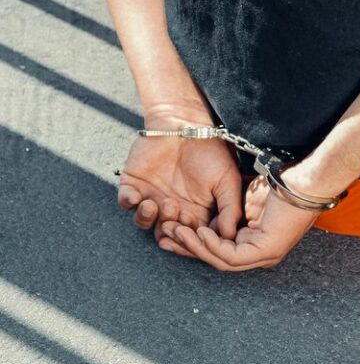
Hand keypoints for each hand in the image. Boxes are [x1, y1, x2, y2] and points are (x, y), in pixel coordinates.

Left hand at [117, 107, 242, 249]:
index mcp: (196, 212)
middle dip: (170, 231)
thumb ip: (230, 208)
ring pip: (143, 222)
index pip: (190, 237)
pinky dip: (130, 204)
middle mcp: (173, 208)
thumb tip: (229, 236)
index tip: (194, 236)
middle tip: (176, 219)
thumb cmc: (212, 150)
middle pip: (166, 234)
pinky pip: (125, 202)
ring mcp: (152, 197)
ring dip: (149, 220)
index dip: (191, 241)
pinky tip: (140, 198)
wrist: (189, 122)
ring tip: (160, 204)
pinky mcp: (133, 185)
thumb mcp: (228, 181)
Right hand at [165, 171, 319, 271]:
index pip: (217, 251)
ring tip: (175, 231)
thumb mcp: (244, 198)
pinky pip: (231, 255)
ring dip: (195, 246)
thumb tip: (205, 213)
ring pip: (220, 260)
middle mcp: (258, 255)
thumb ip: (227, 211)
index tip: (172, 229)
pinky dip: (212, 245)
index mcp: (254, 245)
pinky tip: (199, 231)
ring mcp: (264, 256)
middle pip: (214, 259)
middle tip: (164, 236)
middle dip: (187, 247)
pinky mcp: (266, 251)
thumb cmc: (279, 185)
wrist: (305, 180)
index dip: (193, 243)